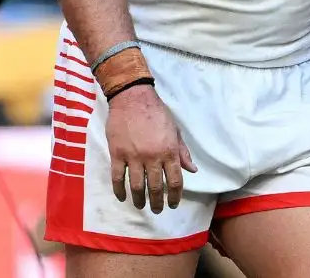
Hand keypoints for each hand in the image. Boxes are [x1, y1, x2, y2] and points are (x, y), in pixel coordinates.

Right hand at [106, 85, 195, 212]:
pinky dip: (119, 190)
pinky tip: (122, 197)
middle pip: (156, 187)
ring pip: (137, 186)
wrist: (133, 99)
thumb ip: (182, 152)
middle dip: (158, 202)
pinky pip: (118, 177)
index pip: (174, 180)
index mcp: (169, 151)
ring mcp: (133, 156)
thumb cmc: (157, 114)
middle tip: (158, 210)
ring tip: (141, 207)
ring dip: (139, 200)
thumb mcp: (175, 131)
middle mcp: (153, 157)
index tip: (174, 204)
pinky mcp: (117, 154)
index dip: (175, 196)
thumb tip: (192, 170)